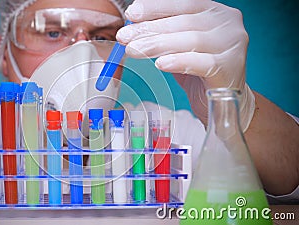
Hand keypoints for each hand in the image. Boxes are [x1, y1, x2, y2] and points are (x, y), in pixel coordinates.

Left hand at [117, 0, 254, 130]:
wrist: (225, 101)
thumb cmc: (200, 71)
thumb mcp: (180, 47)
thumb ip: (164, 34)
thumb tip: (132, 28)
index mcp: (214, 11)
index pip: (182, 3)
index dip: (156, 7)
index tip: (131, 13)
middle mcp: (228, 23)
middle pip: (183, 22)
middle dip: (149, 29)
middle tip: (124, 37)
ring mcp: (233, 45)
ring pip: (190, 40)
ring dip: (157, 44)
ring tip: (133, 50)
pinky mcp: (231, 68)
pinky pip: (202, 63)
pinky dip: (179, 62)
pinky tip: (160, 64)